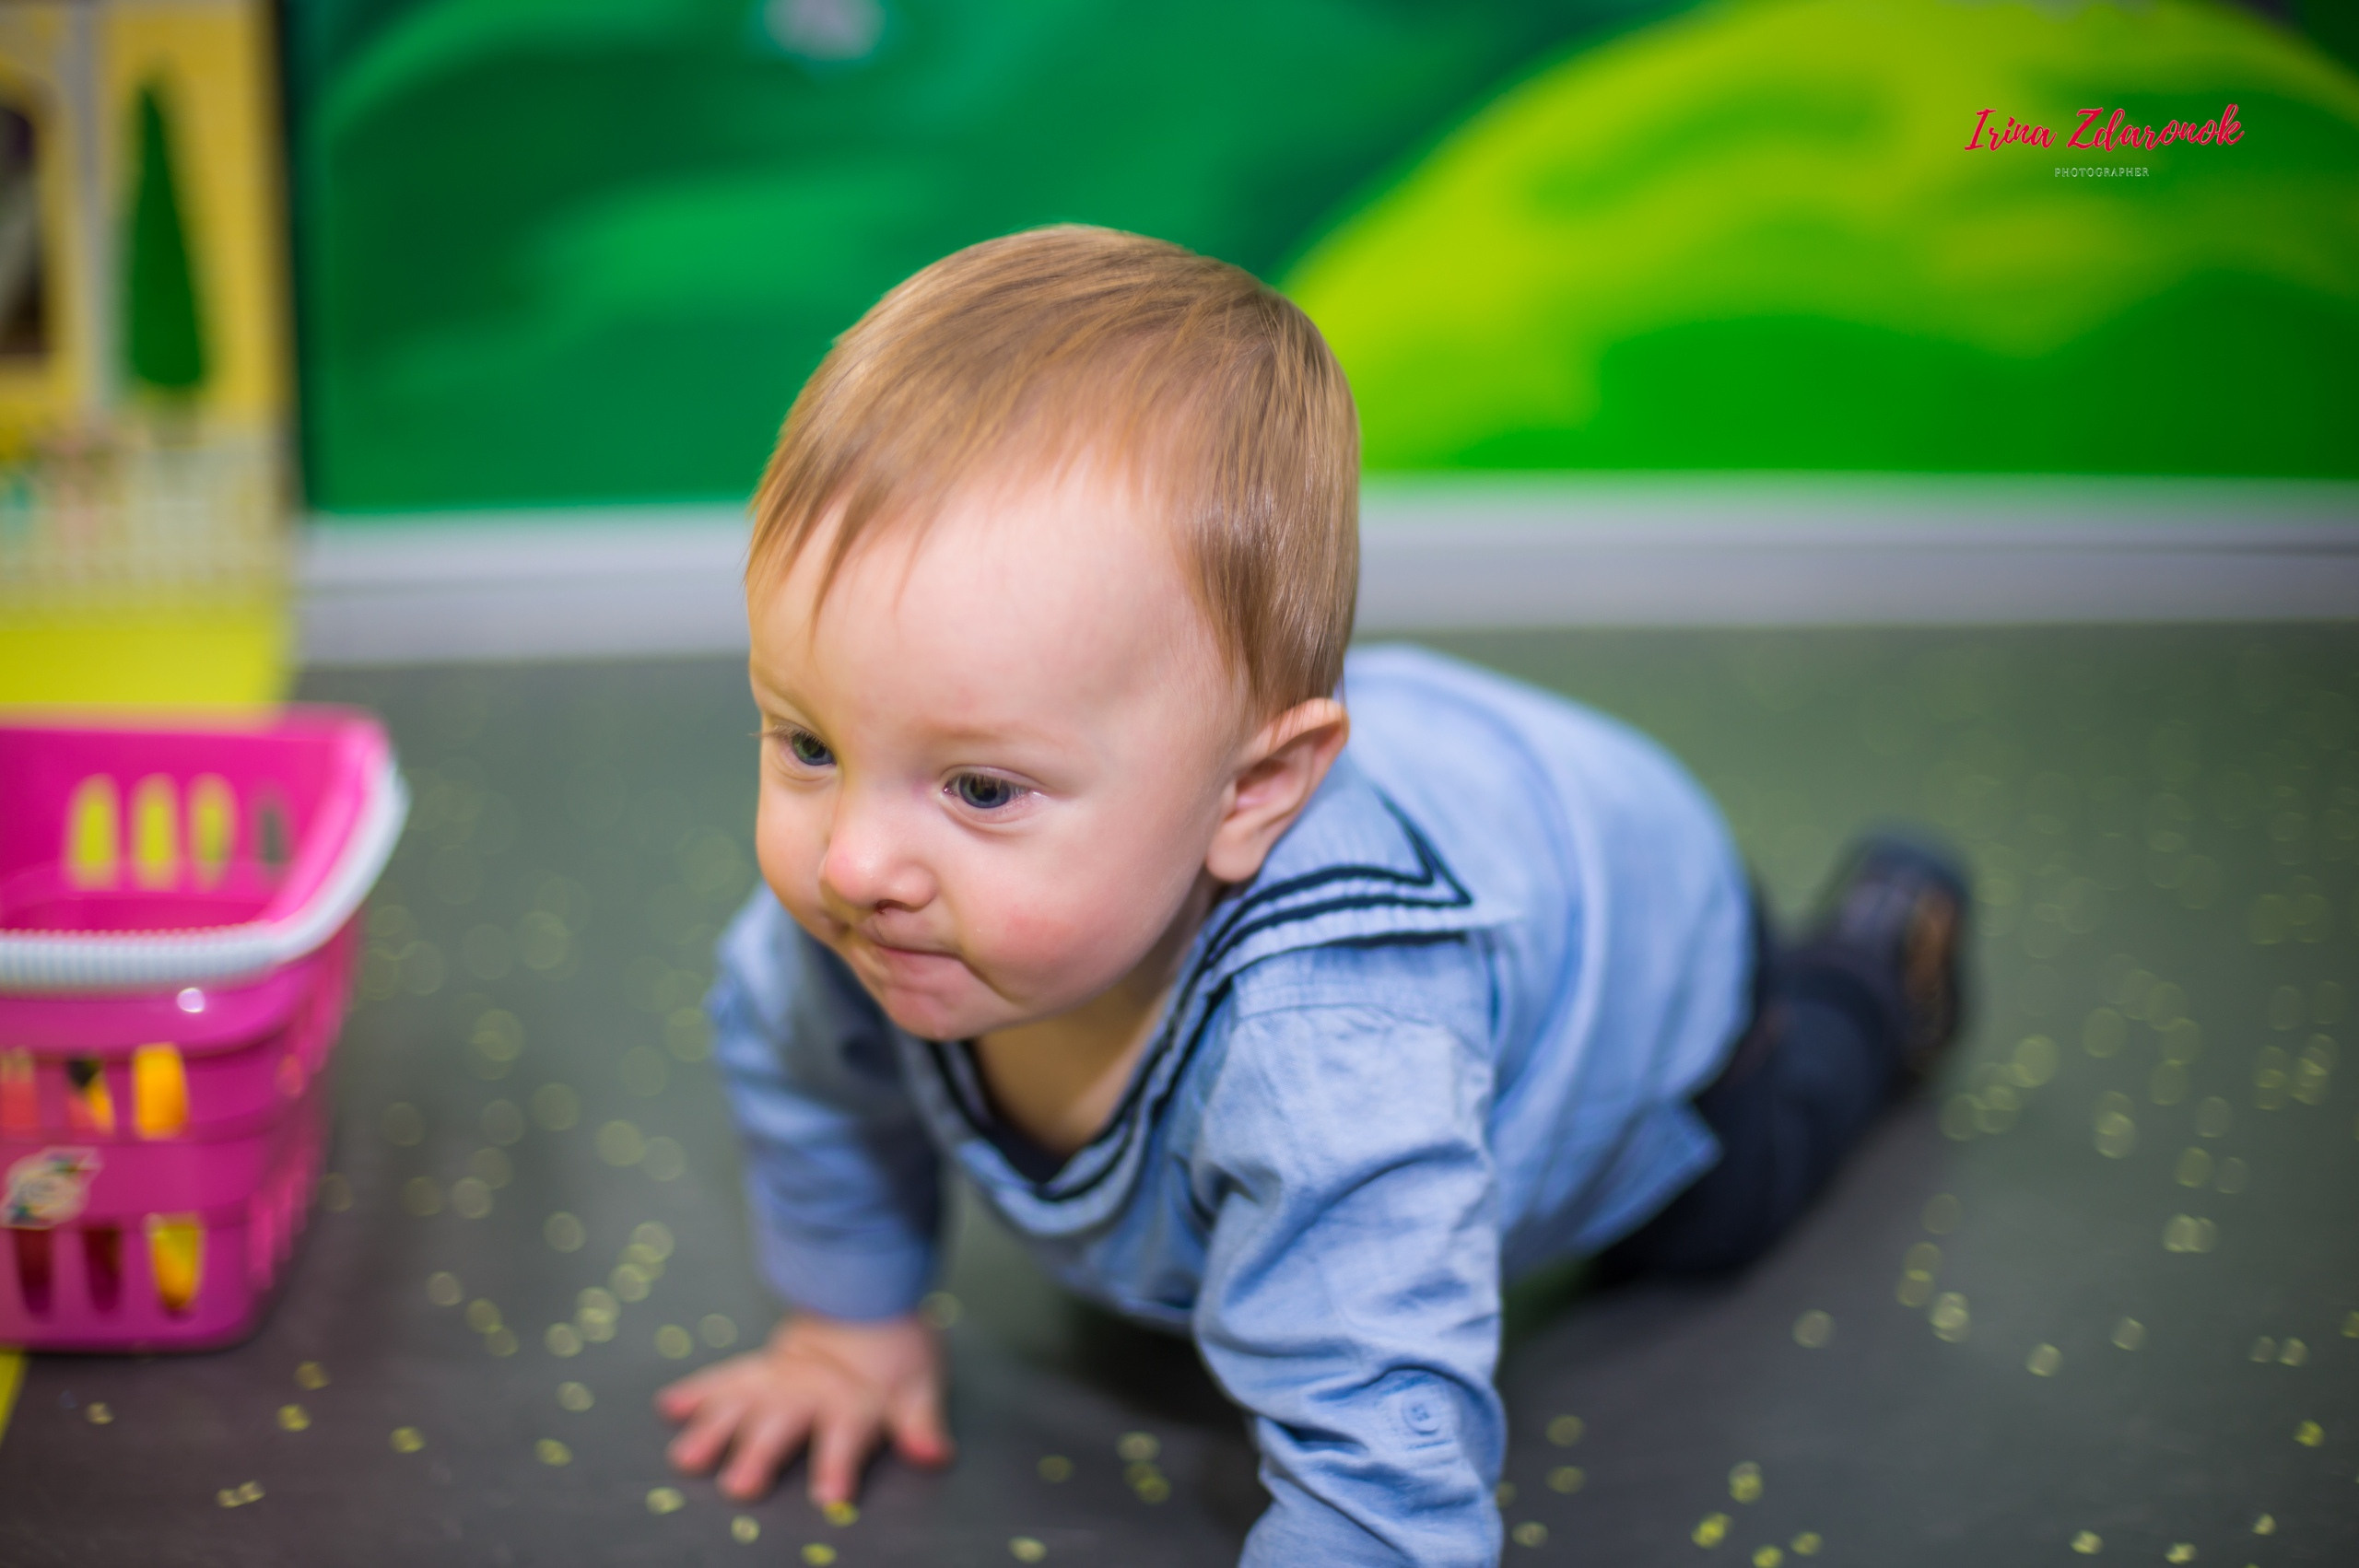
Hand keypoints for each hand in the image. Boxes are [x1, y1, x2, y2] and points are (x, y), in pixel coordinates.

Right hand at [657, 1309, 952, 1503]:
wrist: (868, 1288)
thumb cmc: (895, 1346)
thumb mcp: (920, 1383)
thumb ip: (921, 1422)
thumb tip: (934, 1454)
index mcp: (850, 1399)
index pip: (845, 1435)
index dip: (838, 1465)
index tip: (829, 1496)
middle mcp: (807, 1390)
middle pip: (781, 1424)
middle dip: (760, 1455)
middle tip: (739, 1487)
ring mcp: (777, 1376)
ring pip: (741, 1402)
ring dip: (714, 1430)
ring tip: (688, 1458)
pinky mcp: (757, 1366)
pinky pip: (724, 1376)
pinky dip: (696, 1390)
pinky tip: (669, 1406)